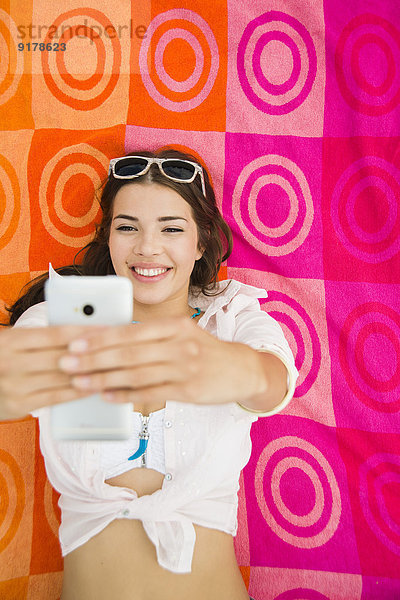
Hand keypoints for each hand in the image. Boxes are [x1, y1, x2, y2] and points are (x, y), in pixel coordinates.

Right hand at [0, 325, 106, 419]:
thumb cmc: (1, 357)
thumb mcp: (13, 341)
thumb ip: (40, 338)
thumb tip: (80, 332)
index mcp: (11, 340)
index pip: (56, 333)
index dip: (83, 330)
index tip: (106, 328)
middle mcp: (12, 362)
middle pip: (62, 356)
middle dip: (93, 352)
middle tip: (116, 349)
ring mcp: (15, 385)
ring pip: (62, 378)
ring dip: (90, 373)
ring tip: (111, 368)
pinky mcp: (19, 405)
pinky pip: (56, 397)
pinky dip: (77, 391)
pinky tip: (93, 387)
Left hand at [59, 317, 266, 406]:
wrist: (242, 369)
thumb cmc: (204, 351)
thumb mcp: (181, 334)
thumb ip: (150, 338)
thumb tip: (109, 343)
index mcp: (174, 326)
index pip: (130, 331)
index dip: (99, 338)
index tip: (73, 343)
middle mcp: (179, 344)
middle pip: (129, 352)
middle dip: (93, 359)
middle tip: (66, 364)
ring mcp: (185, 367)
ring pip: (136, 374)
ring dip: (104, 379)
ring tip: (79, 383)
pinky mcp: (189, 390)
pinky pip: (151, 392)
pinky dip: (126, 395)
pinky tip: (107, 397)